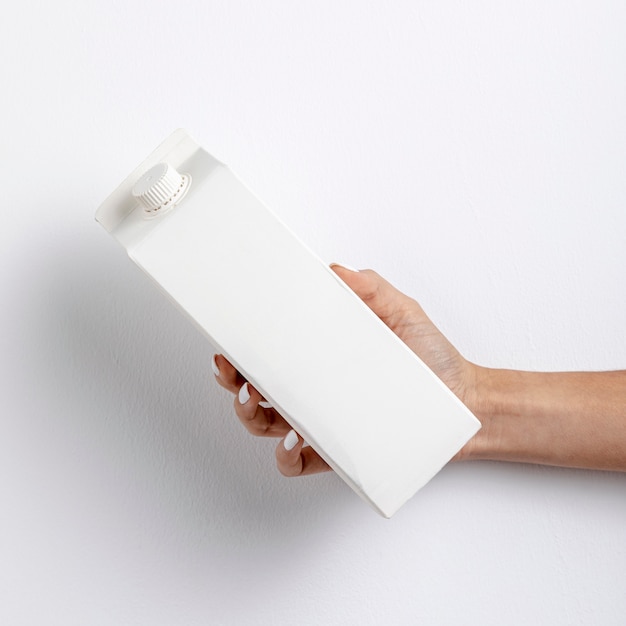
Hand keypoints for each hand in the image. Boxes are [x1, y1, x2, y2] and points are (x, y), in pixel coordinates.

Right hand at [212, 264, 480, 475]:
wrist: (464, 401)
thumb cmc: (432, 358)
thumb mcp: (402, 312)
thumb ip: (370, 289)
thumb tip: (335, 270)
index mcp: (319, 358)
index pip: (270, 353)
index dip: (241, 349)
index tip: (228, 338)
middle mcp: (313, 391)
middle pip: (254, 390)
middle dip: (232, 382)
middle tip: (234, 371)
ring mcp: (322, 423)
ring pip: (265, 426)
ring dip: (249, 415)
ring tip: (256, 398)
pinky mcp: (336, 453)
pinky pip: (296, 462)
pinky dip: (285, 454)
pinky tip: (293, 437)